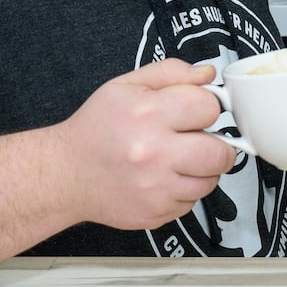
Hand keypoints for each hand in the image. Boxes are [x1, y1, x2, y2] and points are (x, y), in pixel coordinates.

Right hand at [48, 58, 237, 230]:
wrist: (66, 173)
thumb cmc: (96, 128)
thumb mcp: (126, 85)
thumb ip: (171, 73)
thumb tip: (207, 75)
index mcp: (149, 114)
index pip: (209, 108)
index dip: (207, 107)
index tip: (197, 112)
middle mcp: (154, 153)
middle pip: (221, 153)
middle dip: (217, 144)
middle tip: (199, 140)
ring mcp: (156, 189)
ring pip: (210, 181)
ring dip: (202, 170)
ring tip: (177, 159)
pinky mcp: (155, 213)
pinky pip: (191, 202)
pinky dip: (183, 190)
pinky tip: (163, 178)